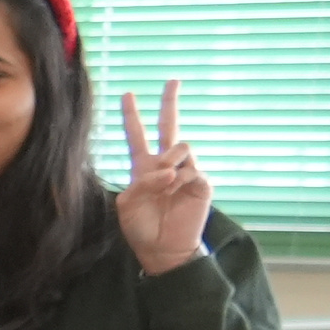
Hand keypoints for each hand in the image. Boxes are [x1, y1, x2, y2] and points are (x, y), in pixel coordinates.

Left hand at [114, 81, 211, 275]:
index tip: (128, 94)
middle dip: (169, 103)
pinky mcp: (202, 182)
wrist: (163, 248)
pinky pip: (192, 168)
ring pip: (181, 145)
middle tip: (172, 80)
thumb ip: (140, 182)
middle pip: (168, 126)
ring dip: (169, 159)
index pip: (137, 136)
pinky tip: (177, 189)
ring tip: (166, 182)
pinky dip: (181, 178)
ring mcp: (186, 171)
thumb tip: (168, 170)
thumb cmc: (142, 227)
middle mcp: (165, 164)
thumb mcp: (127, 205)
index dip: (131, 116)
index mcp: (143, 168)